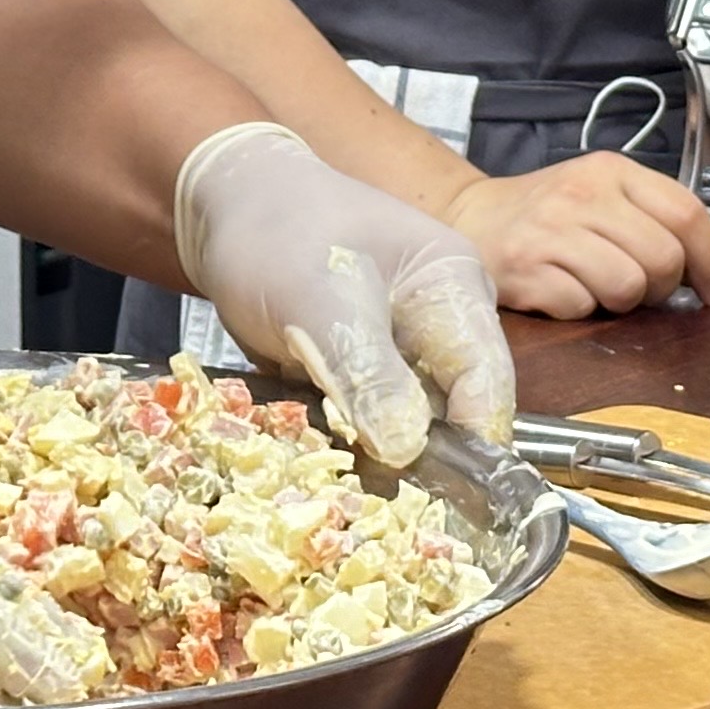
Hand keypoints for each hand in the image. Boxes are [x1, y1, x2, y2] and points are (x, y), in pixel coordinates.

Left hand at [178, 125, 515, 461]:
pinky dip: (341, 446)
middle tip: (382, 504)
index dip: (473, 441)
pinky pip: (362, 425)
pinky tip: (313, 465)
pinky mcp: (356, 376)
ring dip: (374, 459)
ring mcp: (397, 353)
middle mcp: (437, 325)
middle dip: (420, 460)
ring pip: (405, 427)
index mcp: (454, 289)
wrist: (221, 204)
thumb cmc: (278, 231)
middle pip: (452, 412)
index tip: (441, 493)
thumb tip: (406, 448)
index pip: (488, 380)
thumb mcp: (321, 298)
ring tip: (340, 487)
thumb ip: (367, 370)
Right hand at [440, 152, 709, 318]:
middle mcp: (581, 195)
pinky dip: (580, 309)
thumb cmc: (544, 212)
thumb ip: (651, 216)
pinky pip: (583, 306)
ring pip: (628, 286)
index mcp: (610, 171)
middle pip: (663, 257)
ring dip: (622, 302)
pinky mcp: (525, 270)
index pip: (686, 212)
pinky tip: (564, 290)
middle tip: (644, 290)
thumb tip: (704, 267)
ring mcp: (550, 231)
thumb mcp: (600, 191)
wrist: (468, 218)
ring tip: (599, 288)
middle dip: (663, 287)